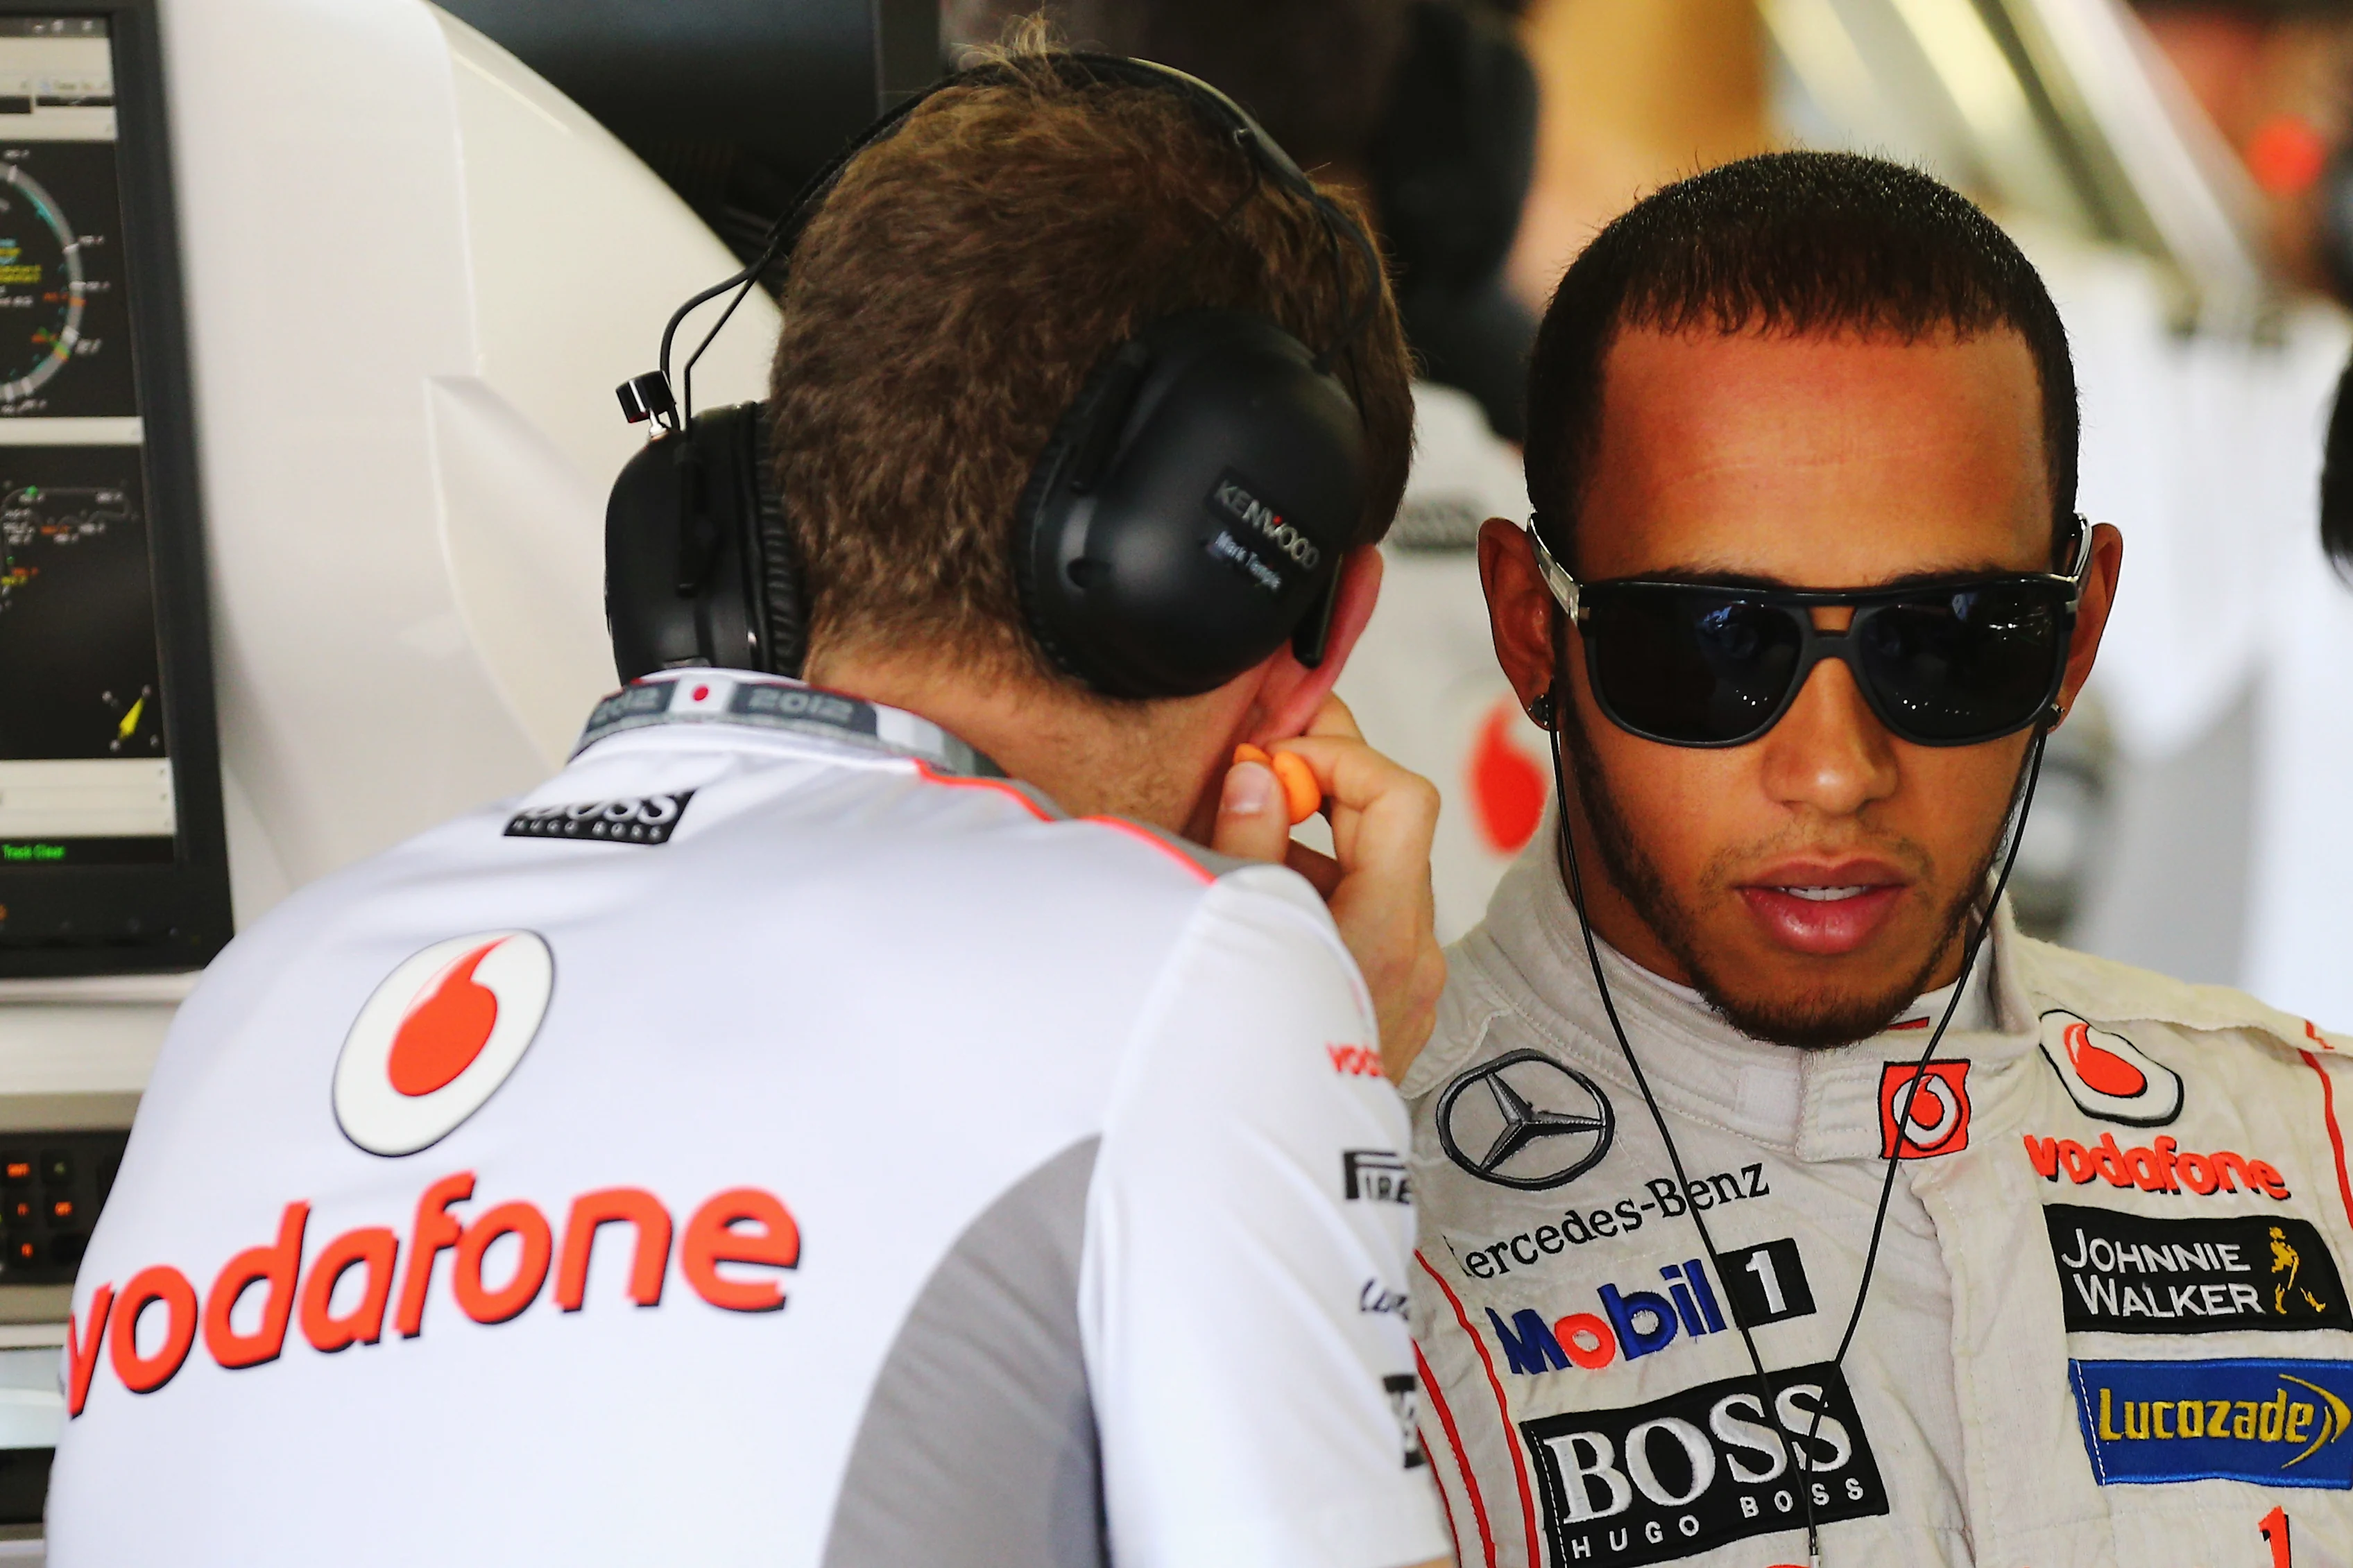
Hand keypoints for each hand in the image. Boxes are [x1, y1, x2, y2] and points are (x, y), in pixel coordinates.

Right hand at [1212, 696, 1444, 1080]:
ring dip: (1315, 838)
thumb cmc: (1248, 1062)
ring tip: (1244, 833)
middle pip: (1392, 825)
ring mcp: (1407, 981)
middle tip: (1259, 763)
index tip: (1275, 760)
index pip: (1399, 796)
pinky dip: (1322, 888)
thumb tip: (1257, 777)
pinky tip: (1263, 896)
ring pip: (1375, 872)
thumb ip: (1248, 849)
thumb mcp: (1239, 936)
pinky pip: (1367, 918)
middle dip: (1324, 783)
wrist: (1264, 1168)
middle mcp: (1413, 951)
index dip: (1340, 759)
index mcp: (1386, 929)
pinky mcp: (1388, 1003)